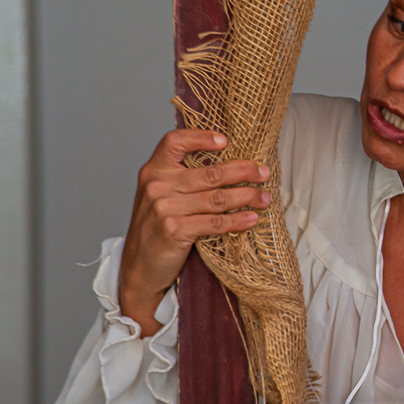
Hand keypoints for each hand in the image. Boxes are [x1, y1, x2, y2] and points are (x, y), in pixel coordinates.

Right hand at [118, 129, 270, 334]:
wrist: (139, 266)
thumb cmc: (156, 227)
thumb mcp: (159, 195)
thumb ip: (181, 178)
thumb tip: (227, 163)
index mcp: (153, 171)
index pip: (174, 142)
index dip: (201, 137)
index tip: (226, 140)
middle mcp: (157, 186)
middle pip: (209, 172)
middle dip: (243, 171)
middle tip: (264, 173)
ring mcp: (165, 208)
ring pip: (217, 198)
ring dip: (247, 196)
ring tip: (264, 198)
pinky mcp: (174, 230)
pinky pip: (216, 222)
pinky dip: (238, 220)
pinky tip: (252, 218)